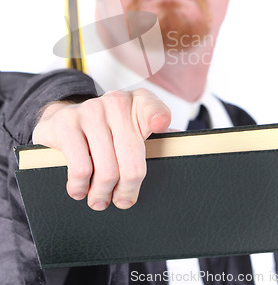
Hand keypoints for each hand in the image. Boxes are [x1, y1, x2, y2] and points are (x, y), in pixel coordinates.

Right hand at [33, 88, 170, 210]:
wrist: (67, 118)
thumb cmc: (110, 130)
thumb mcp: (135, 127)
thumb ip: (159, 138)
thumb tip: (183, 153)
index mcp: (140, 102)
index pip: (155, 110)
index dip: (158, 118)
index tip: (159, 125)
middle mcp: (117, 102)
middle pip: (132, 161)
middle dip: (128, 190)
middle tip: (123, 200)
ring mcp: (90, 110)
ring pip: (106, 171)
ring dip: (102, 194)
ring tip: (100, 199)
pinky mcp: (67, 123)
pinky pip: (80, 169)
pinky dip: (80, 187)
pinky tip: (81, 189)